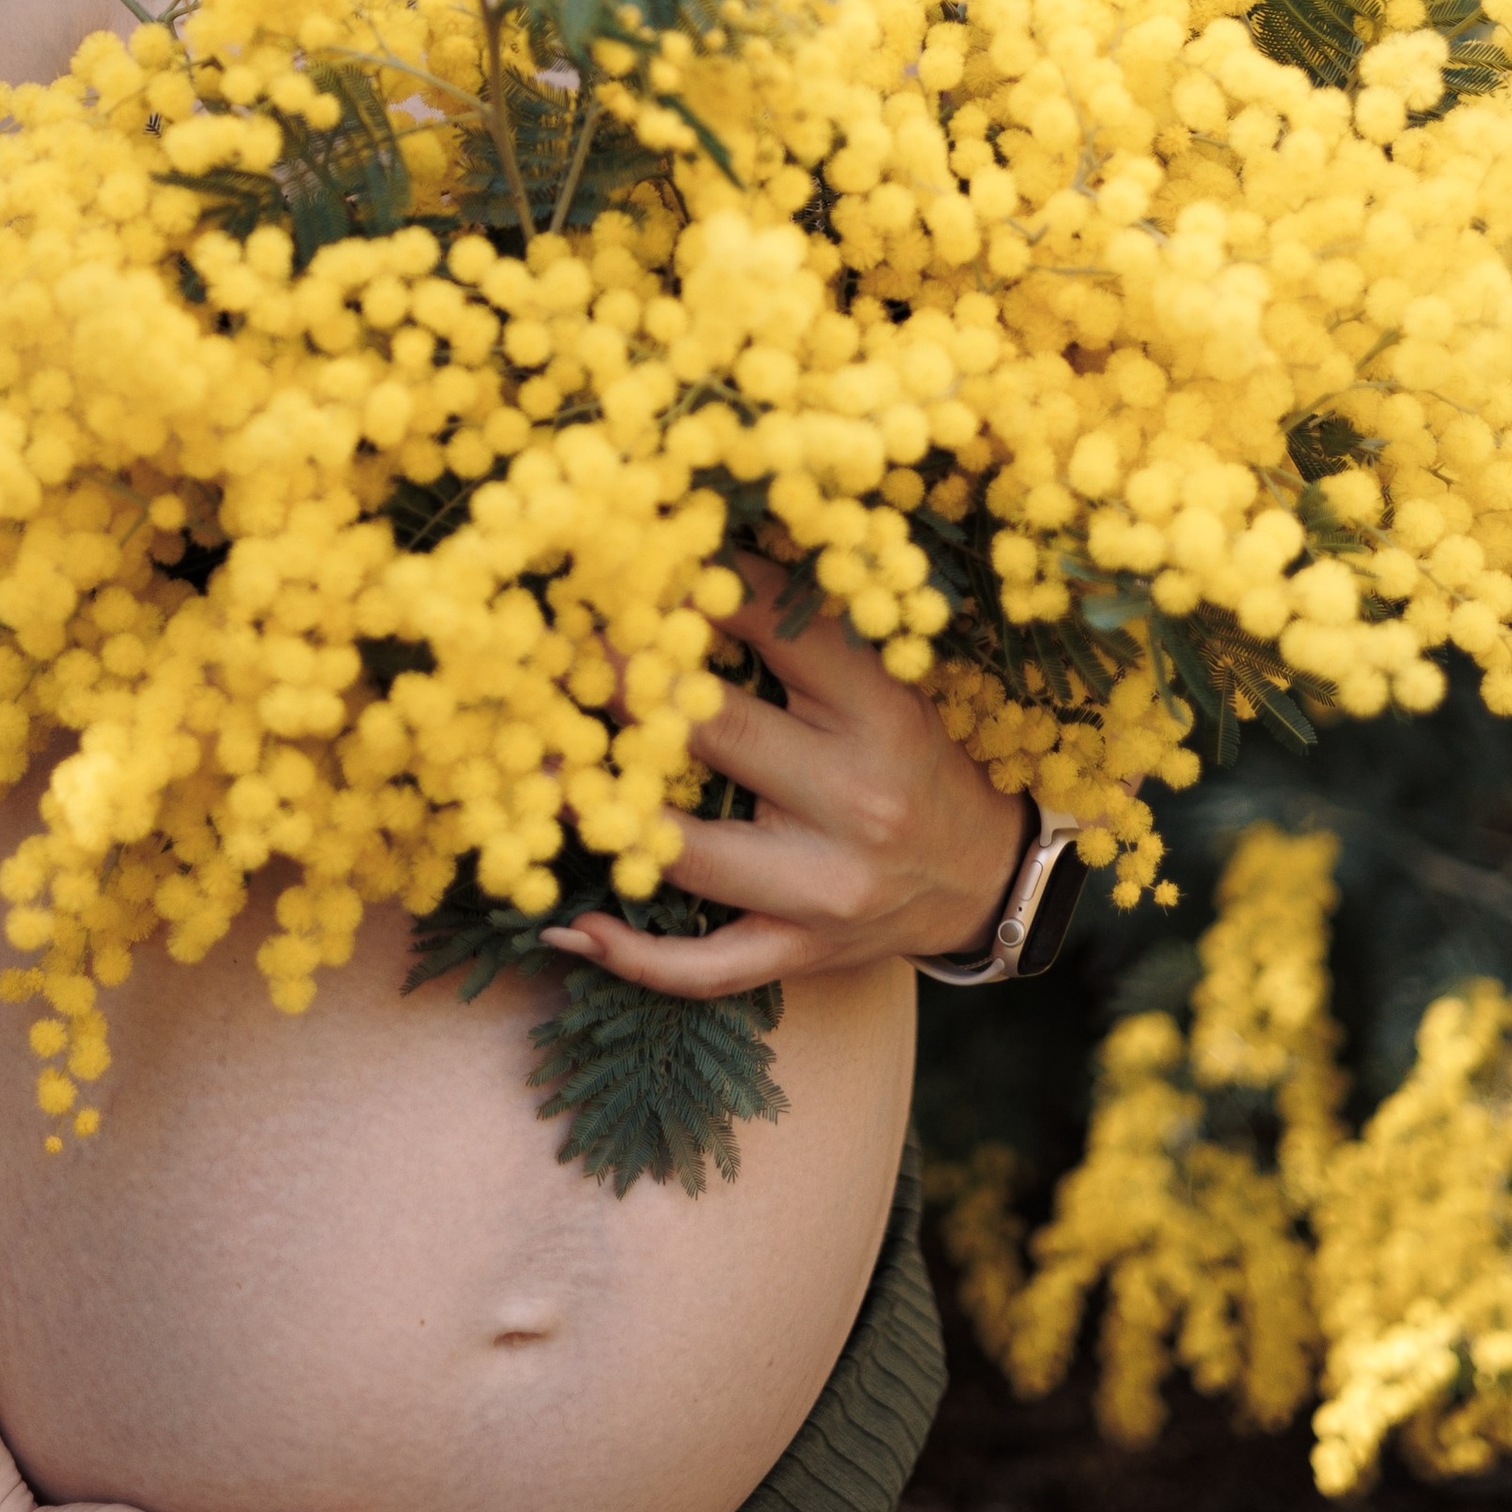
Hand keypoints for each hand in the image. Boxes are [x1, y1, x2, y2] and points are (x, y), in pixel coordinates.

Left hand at [541, 566, 1032, 1000]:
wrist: (979, 875)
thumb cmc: (910, 755)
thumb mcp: (882, 679)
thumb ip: (803, 626)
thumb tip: (700, 543)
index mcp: (878, 713)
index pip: (776, 631)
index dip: (693, 589)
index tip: (630, 557)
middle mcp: (854, 801)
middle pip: (713, 731)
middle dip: (622, 682)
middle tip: (551, 646)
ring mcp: (822, 888)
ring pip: (688, 853)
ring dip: (599, 811)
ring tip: (533, 769)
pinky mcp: (800, 953)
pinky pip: (705, 968)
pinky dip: (633, 957)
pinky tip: (571, 929)